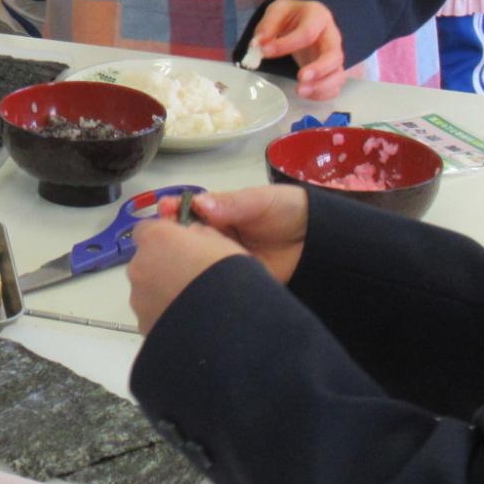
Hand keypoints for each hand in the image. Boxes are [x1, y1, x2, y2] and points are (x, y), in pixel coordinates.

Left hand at [125, 219, 247, 334]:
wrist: (226, 327)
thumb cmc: (227, 278)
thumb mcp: (221, 242)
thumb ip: (198, 234)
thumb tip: (191, 235)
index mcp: (156, 238)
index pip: (146, 229)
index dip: (164, 237)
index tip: (180, 246)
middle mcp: (139, 265)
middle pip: (145, 261)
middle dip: (162, 266)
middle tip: (190, 277)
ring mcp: (138, 298)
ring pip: (146, 289)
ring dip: (161, 292)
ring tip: (191, 304)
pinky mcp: (142, 324)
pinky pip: (150, 313)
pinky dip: (163, 314)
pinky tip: (187, 321)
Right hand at [162, 186, 309, 284]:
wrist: (318, 240)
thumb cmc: (286, 210)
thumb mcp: (258, 201)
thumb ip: (231, 204)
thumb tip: (199, 204)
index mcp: (216, 214)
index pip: (185, 212)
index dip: (172, 211)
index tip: (164, 210)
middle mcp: (214, 237)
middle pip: (183, 239)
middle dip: (171, 238)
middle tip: (165, 239)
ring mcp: (221, 260)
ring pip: (194, 261)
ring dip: (183, 261)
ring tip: (175, 261)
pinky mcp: (233, 281)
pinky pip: (213, 282)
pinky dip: (203, 282)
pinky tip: (193, 282)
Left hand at [254, 0, 346, 101]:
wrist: (304, 18)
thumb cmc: (292, 15)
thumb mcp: (277, 11)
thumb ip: (267, 26)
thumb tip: (257, 45)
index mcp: (318, 17)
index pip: (307, 33)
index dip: (286, 44)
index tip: (264, 52)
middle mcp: (332, 37)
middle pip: (334, 55)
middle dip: (319, 69)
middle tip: (300, 78)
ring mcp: (334, 55)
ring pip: (338, 74)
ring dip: (322, 86)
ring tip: (300, 91)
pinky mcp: (331, 70)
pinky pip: (334, 86)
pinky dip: (323, 94)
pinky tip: (306, 94)